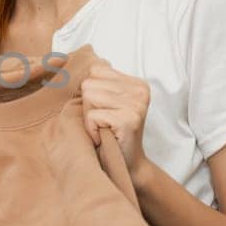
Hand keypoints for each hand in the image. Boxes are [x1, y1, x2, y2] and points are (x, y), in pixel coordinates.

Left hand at [80, 60, 151, 185]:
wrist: (127, 165)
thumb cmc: (111, 133)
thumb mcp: (108, 102)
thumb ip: (100, 82)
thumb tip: (84, 60)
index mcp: (137, 83)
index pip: (95, 70)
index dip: (92, 92)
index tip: (105, 109)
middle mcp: (140, 90)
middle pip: (89, 84)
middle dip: (89, 106)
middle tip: (104, 122)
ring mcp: (136, 105)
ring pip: (89, 97)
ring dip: (89, 118)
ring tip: (104, 128)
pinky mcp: (128, 120)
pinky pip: (92, 116)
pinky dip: (92, 129)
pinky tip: (105, 136)